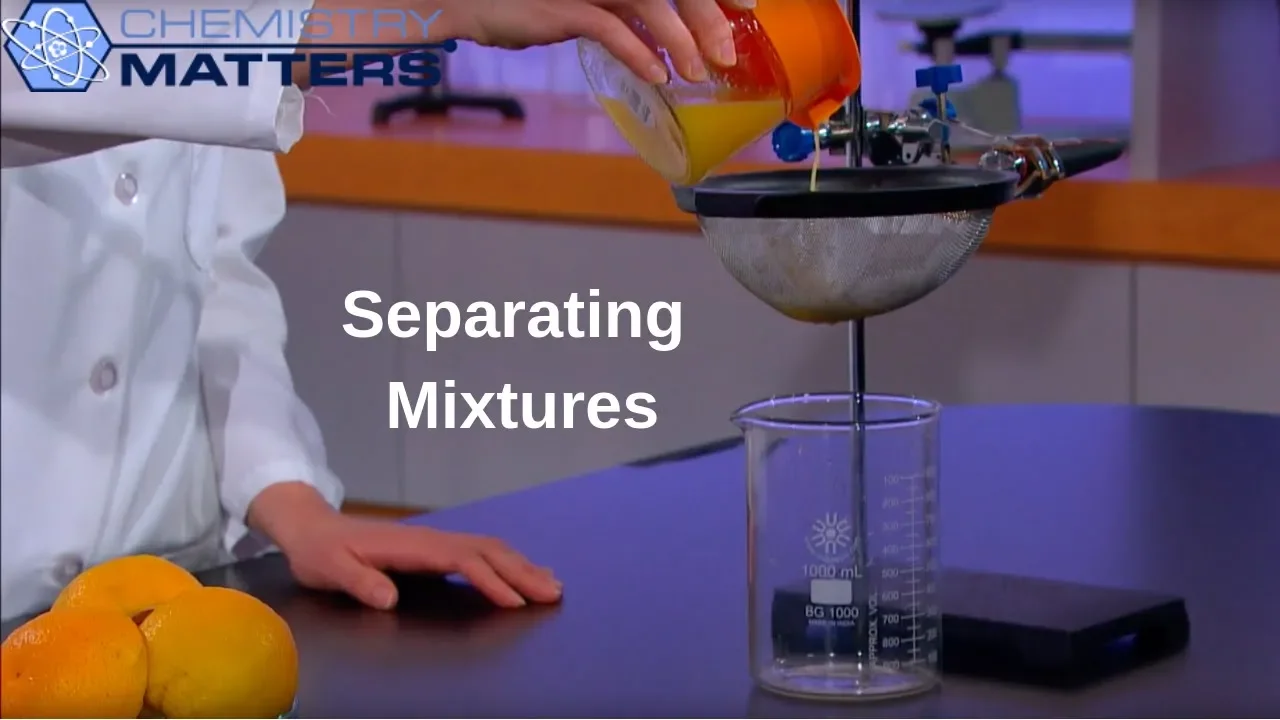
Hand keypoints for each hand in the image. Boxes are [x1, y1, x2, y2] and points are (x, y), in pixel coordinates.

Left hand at [248, 483, 561, 609]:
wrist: (312, 527)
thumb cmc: (320, 551)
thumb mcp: (329, 568)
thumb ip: (359, 582)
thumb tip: (388, 598)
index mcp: (411, 545)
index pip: (462, 560)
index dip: (490, 581)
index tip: (514, 602)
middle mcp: (430, 539)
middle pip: (487, 551)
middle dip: (522, 571)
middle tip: (553, 593)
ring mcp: (434, 541)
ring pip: (489, 549)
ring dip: (521, 566)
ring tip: (552, 584)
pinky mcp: (434, 549)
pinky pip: (479, 553)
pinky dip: (507, 562)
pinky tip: (521, 574)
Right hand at [453, 0, 757, 82]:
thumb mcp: (584, 0)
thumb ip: (624, 10)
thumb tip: (667, 37)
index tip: (744, 8)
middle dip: (706, 15)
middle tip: (729, 52)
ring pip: (648, 1)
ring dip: (679, 38)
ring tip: (699, 73)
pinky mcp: (559, 4)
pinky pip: (608, 27)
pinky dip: (637, 52)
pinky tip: (657, 75)